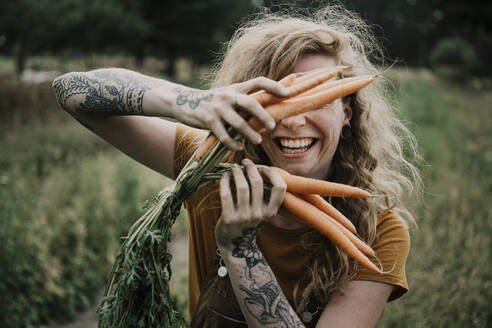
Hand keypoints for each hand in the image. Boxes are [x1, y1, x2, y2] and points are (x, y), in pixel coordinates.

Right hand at [173, 77, 289, 149]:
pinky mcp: (208, 120)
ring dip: (250, 133)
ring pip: (238, 123)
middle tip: (272, 126)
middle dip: (263, 116)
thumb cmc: (212, 102)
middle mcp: (228, 95)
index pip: (258, 81)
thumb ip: (243, 100)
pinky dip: (233, 144)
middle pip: (250, 103)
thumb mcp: (227, 96)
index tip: (288, 94)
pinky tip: (238, 148)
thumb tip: (266, 110)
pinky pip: (224, 135)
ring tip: (258, 141)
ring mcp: (217, 108)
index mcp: (236, 88)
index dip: (274, 86)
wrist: (183, 102)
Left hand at [215, 159, 286, 248]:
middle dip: (251, 168)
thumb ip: (264, 196)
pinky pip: (226, 195)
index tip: (264, 167)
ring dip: (237, 172)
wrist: (235, 246)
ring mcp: (243, 217)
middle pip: (257, 184)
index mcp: (270, 212)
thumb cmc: (249, 223)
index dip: (273, 174)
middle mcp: (259, 215)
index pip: (280, 189)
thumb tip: (259, 169)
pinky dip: (224, 182)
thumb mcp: (262, 213)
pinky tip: (224, 176)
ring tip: (234, 167)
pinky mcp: (228, 219)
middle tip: (245, 162)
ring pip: (242, 187)